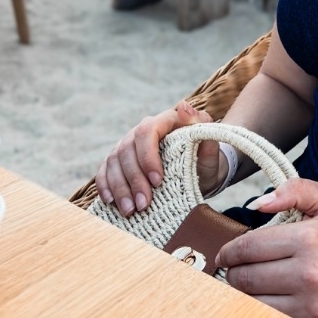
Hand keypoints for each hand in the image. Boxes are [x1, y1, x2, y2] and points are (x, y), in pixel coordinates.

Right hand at [95, 101, 224, 217]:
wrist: (202, 172)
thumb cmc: (206, 159)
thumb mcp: (212, 147)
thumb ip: (204, 129)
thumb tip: (183, 106)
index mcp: (166, 120)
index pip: (148, 131)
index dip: (148, 156)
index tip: (157, 181)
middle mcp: (144, 129)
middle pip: (128, 150)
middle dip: (134, 179)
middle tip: (144, 204)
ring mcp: (129, 144)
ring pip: (114, 161)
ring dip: (120, 187)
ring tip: (130, 211)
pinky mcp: (120, 161)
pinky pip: (105, 170)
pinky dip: (105, 185)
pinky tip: (110, 201)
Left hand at [217, 179, 317, 317]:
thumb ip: (295, 190)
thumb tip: (259, 204)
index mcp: (310, 239)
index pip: (251, 246)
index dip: (230, 250)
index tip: (225, 253)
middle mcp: (309, 274)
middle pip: (246, 277)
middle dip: (233, 272)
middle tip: (233, 269)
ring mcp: (310, 307)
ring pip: (252, 303)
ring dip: (242, 295)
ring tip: (246, 285)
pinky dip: (258, 312)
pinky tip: (262, 301)